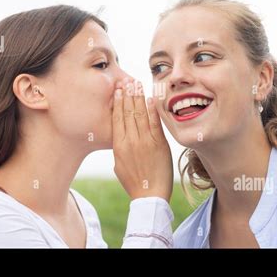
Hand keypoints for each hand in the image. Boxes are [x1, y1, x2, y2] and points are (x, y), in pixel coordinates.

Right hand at [112, 78, 172, 201]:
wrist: (149, 195)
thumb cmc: (133, 181)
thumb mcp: (118, 164)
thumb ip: (119, 147)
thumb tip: (120, 134)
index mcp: (119, 145)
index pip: (117, 118)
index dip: (118, 102)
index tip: (118, 89)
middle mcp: (130, 140)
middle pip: (128, 112)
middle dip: (127, 94)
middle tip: (126, 80)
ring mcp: (145, 141)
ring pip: (140, 114)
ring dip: (138, 98)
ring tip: (136, 85)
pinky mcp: (159, 144)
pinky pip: (155, 123)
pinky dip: (153, 110)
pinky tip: (150, 99)